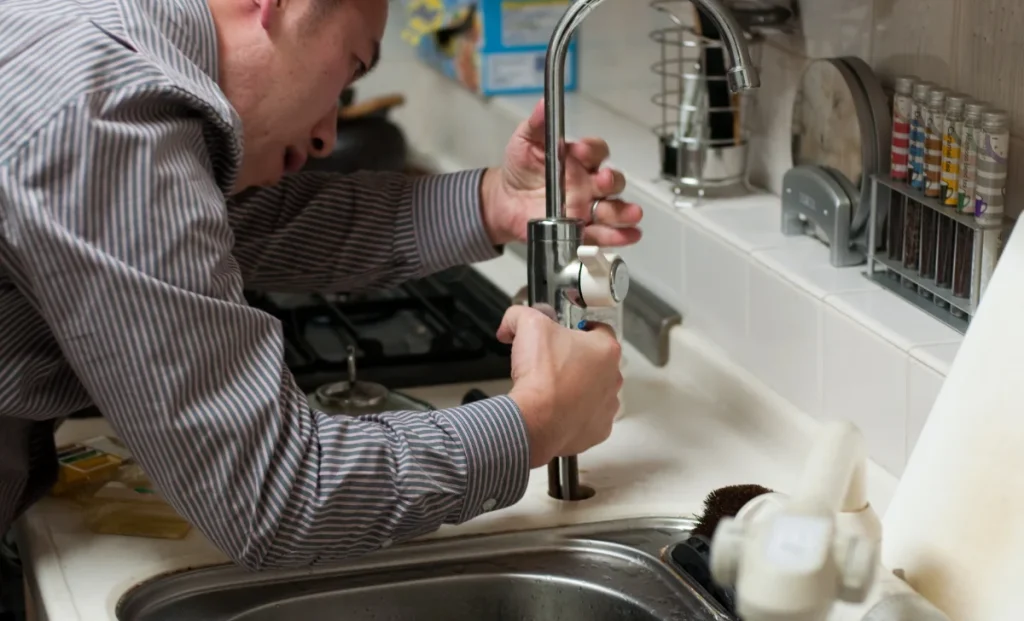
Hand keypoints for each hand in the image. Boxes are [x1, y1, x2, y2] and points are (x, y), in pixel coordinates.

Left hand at [481, 99, 643, 246]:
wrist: (505, 202)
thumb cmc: (520, 170)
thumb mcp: (525, 141)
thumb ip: (537, 124)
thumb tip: (544, 104)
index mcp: (578, 160)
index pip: (596, 151)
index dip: (591, 150)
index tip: (578, 151)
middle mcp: (588, 183)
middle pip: (612, 181)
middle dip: (611, 181)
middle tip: (601, 182)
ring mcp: (588, 207)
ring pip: (614, 208)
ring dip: (624, 212)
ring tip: (630, 214)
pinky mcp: (582, 230)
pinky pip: (604, 234)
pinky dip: (618, 236)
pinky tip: (627, 235)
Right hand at [497, 306, 621, 467]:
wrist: (535, 421)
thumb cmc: (541, 376)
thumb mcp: (528, 326)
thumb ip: (520, 315)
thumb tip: (511, 323)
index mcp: (605, 350)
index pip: (601, 330)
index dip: (581, 329)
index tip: (567, 333)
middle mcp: (613, 378)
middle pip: (598, 362)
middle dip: (577, 360)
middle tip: (553, 362)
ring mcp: (608, 407)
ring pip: (595, 391)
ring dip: (578, 389)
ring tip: (553, 389)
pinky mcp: (598, 430)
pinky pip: (588, 418)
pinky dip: (574, 414)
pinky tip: (556, 411)